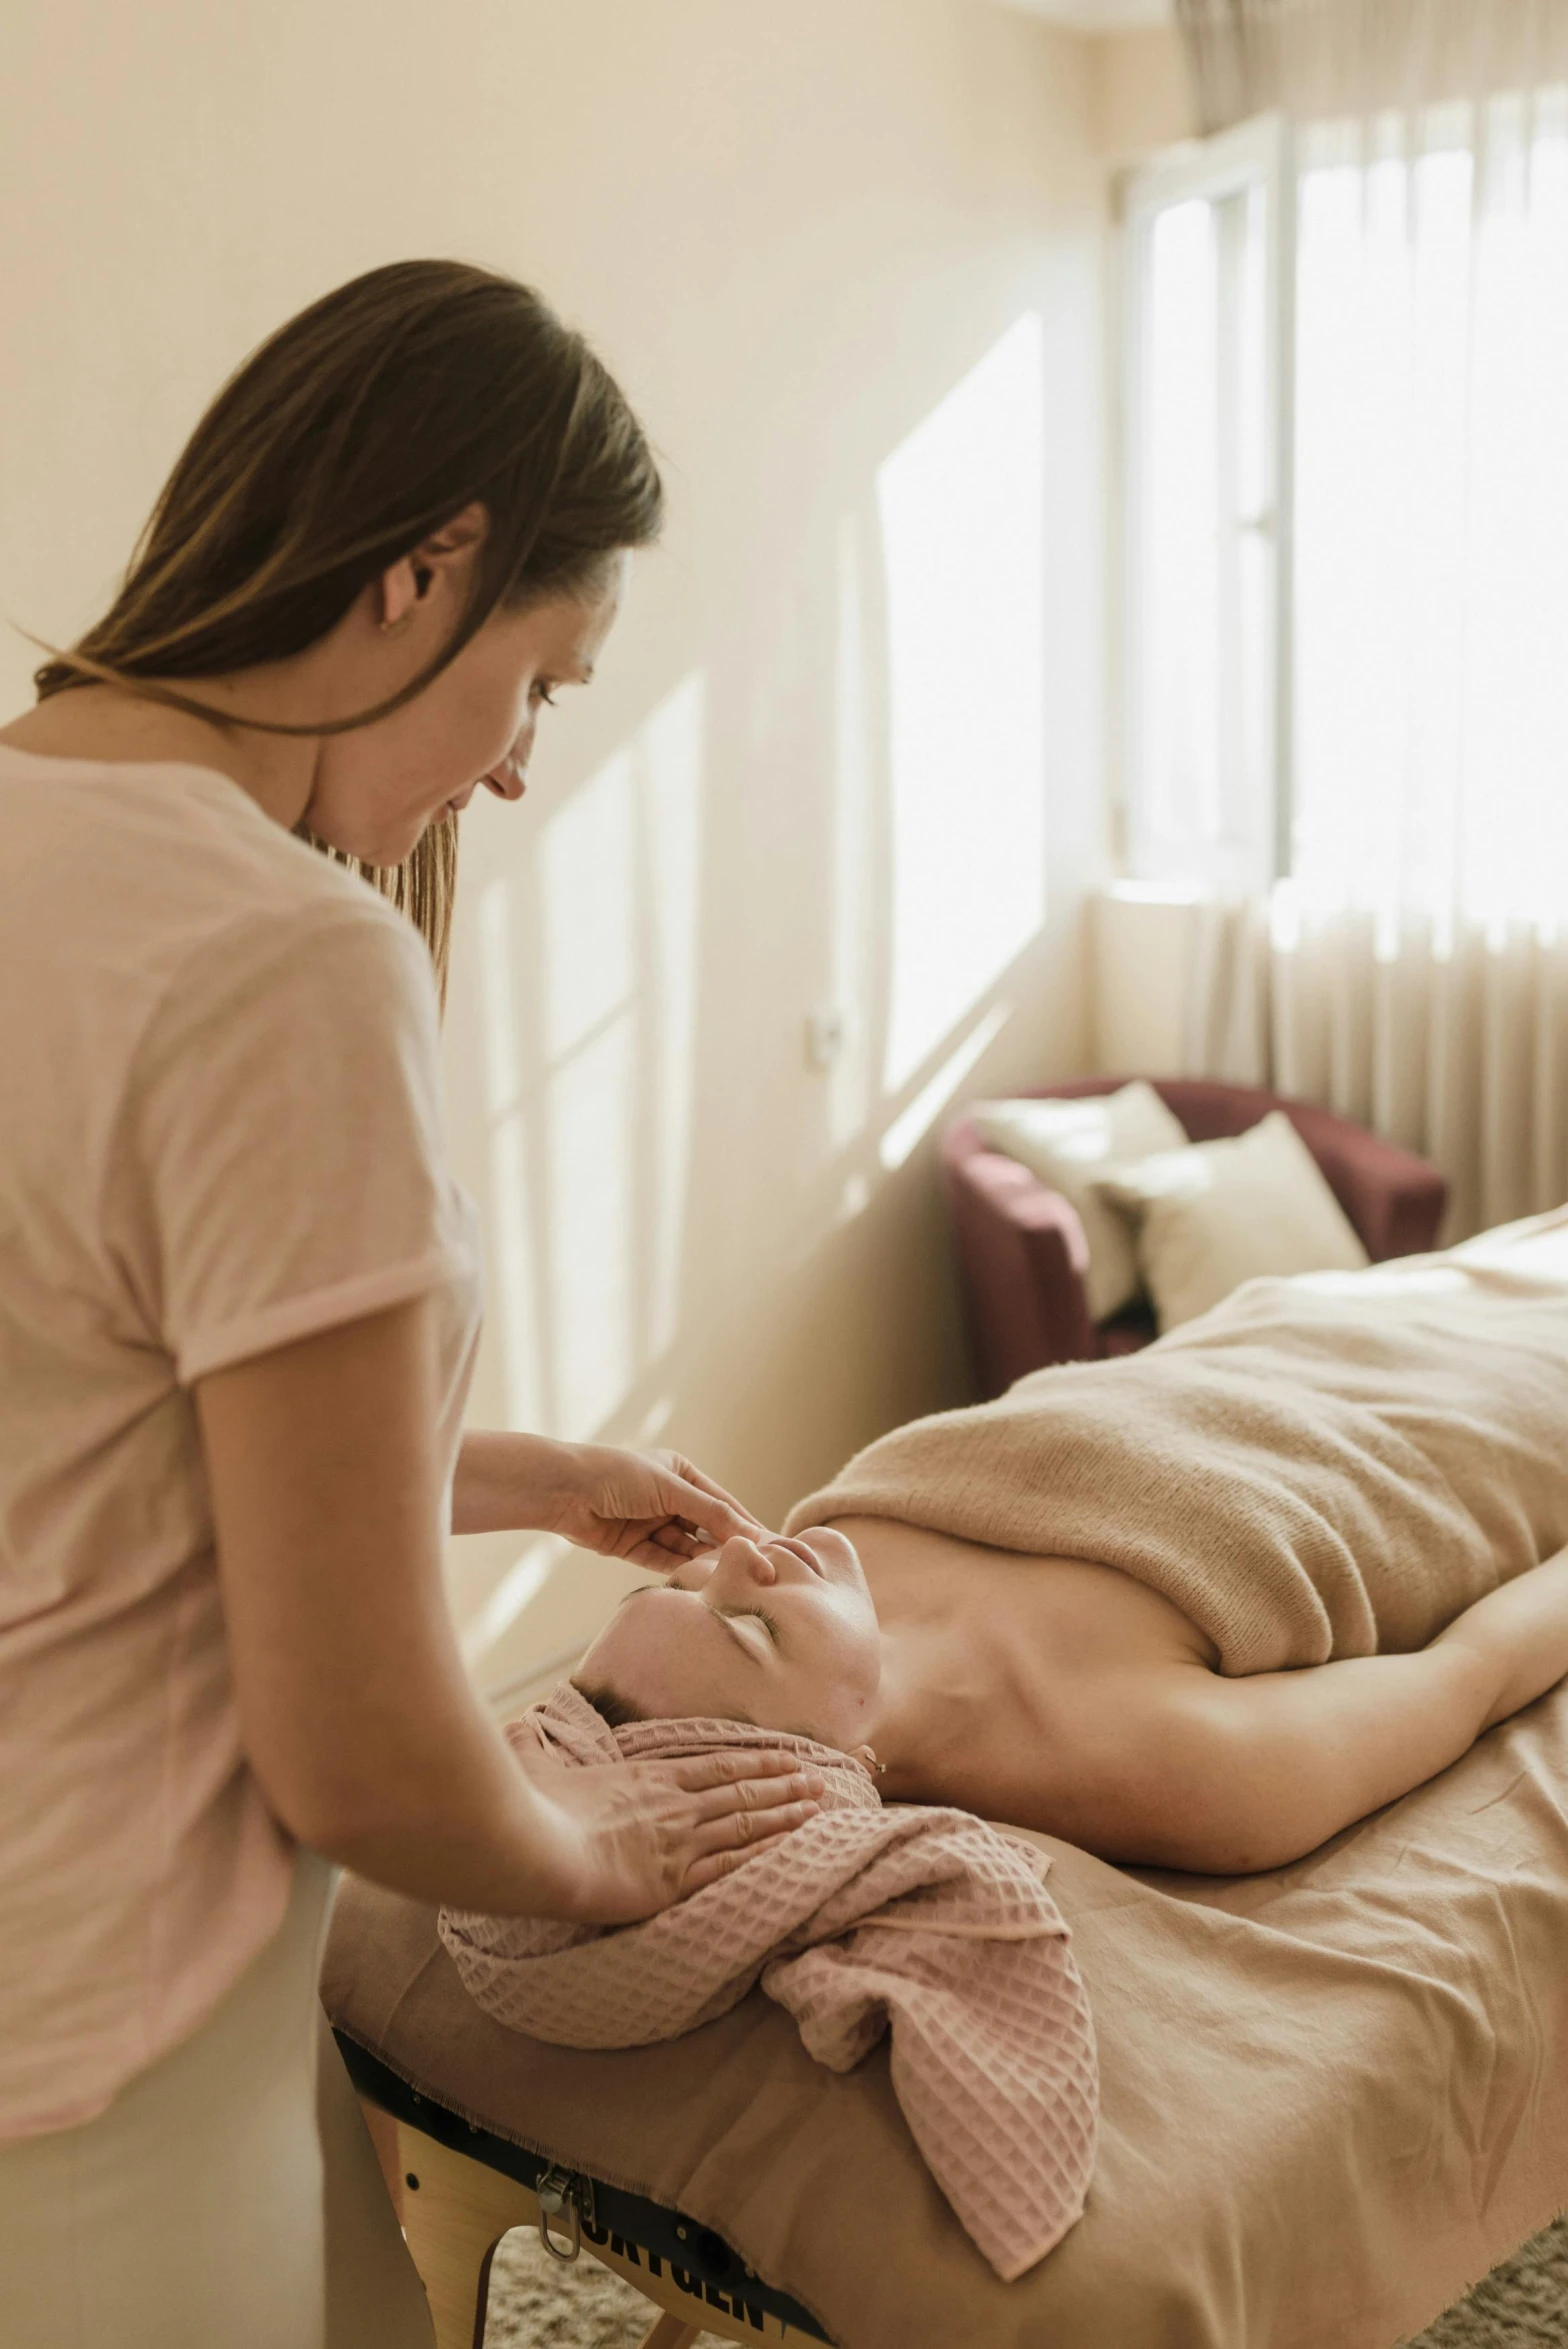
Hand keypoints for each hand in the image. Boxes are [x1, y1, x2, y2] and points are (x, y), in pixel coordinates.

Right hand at [514, 1736, 824, 1921]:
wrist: (540, 1851)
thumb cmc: (534, 1809)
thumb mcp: (533, 1767)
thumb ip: (530, 1744)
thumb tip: (515, 1725)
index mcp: (647, 1777)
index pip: (715, 1764)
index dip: (755, 1759)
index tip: (786, 1756)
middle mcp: (673, 1805)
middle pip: (741, 1790)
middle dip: (783, 1785)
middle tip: (819, 1781)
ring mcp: (679, 1842)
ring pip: (746, 1823)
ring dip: (785, 1814)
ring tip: (817, 1807)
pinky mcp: (675, 1880)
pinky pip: (732, 1865)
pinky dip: (766, 1852)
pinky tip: (792, 1846)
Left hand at [542, 1443, 766, 1569]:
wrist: (564, 1490)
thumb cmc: (618, 1475)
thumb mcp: (671, 1489)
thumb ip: (711, 1513)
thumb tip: (751, 1532)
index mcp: (680, 1473)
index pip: (721, 1502)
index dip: (744, 1523)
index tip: (770, 1544)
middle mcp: (667, 1498)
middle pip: (704, 1527)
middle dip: (725, 1546)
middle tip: (754, 1568)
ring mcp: (649, 1523)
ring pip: (685, 1547)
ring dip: (704, 1561)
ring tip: (730, 1577)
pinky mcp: (632, 1546)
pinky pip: (663, 1560)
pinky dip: (680, 1570)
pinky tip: (702, 1581)